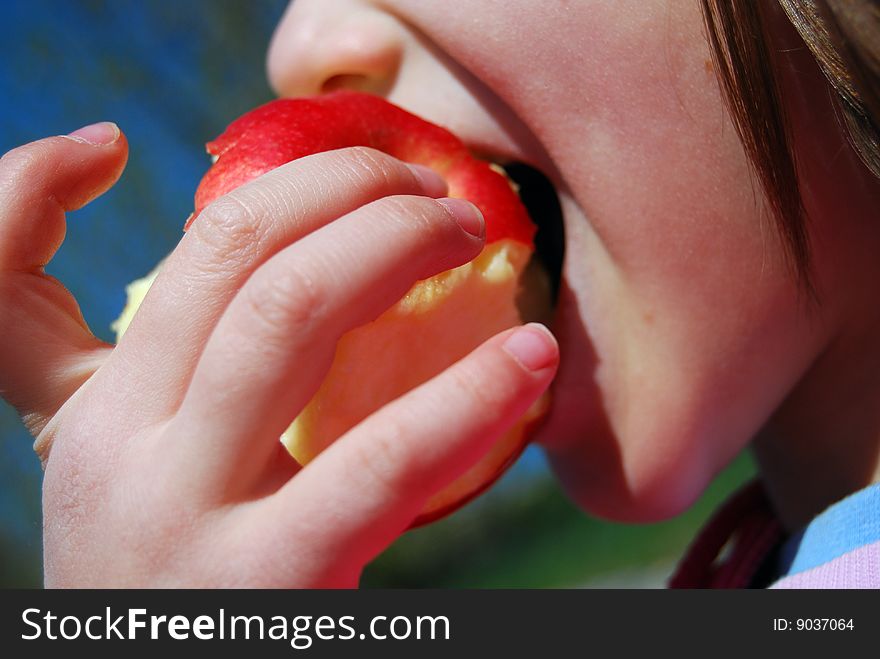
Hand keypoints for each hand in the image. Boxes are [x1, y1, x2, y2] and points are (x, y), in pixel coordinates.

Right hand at [0, 124, 557, 586]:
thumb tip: (303, 280)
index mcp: (98, 417)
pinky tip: (531, 356)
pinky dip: (468, 394)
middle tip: (432, 190)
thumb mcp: (152, 482)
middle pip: (239, 256)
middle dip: (349, 190)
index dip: (264, 182)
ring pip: (288, 314)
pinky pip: (381, 460)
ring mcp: (184, 516)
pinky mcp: (266, 585)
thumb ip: (188, 391)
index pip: (169, 253)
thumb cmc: (183, 593)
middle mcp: (120, 450)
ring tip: (470, 232)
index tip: (341, 161)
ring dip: (395, 245)